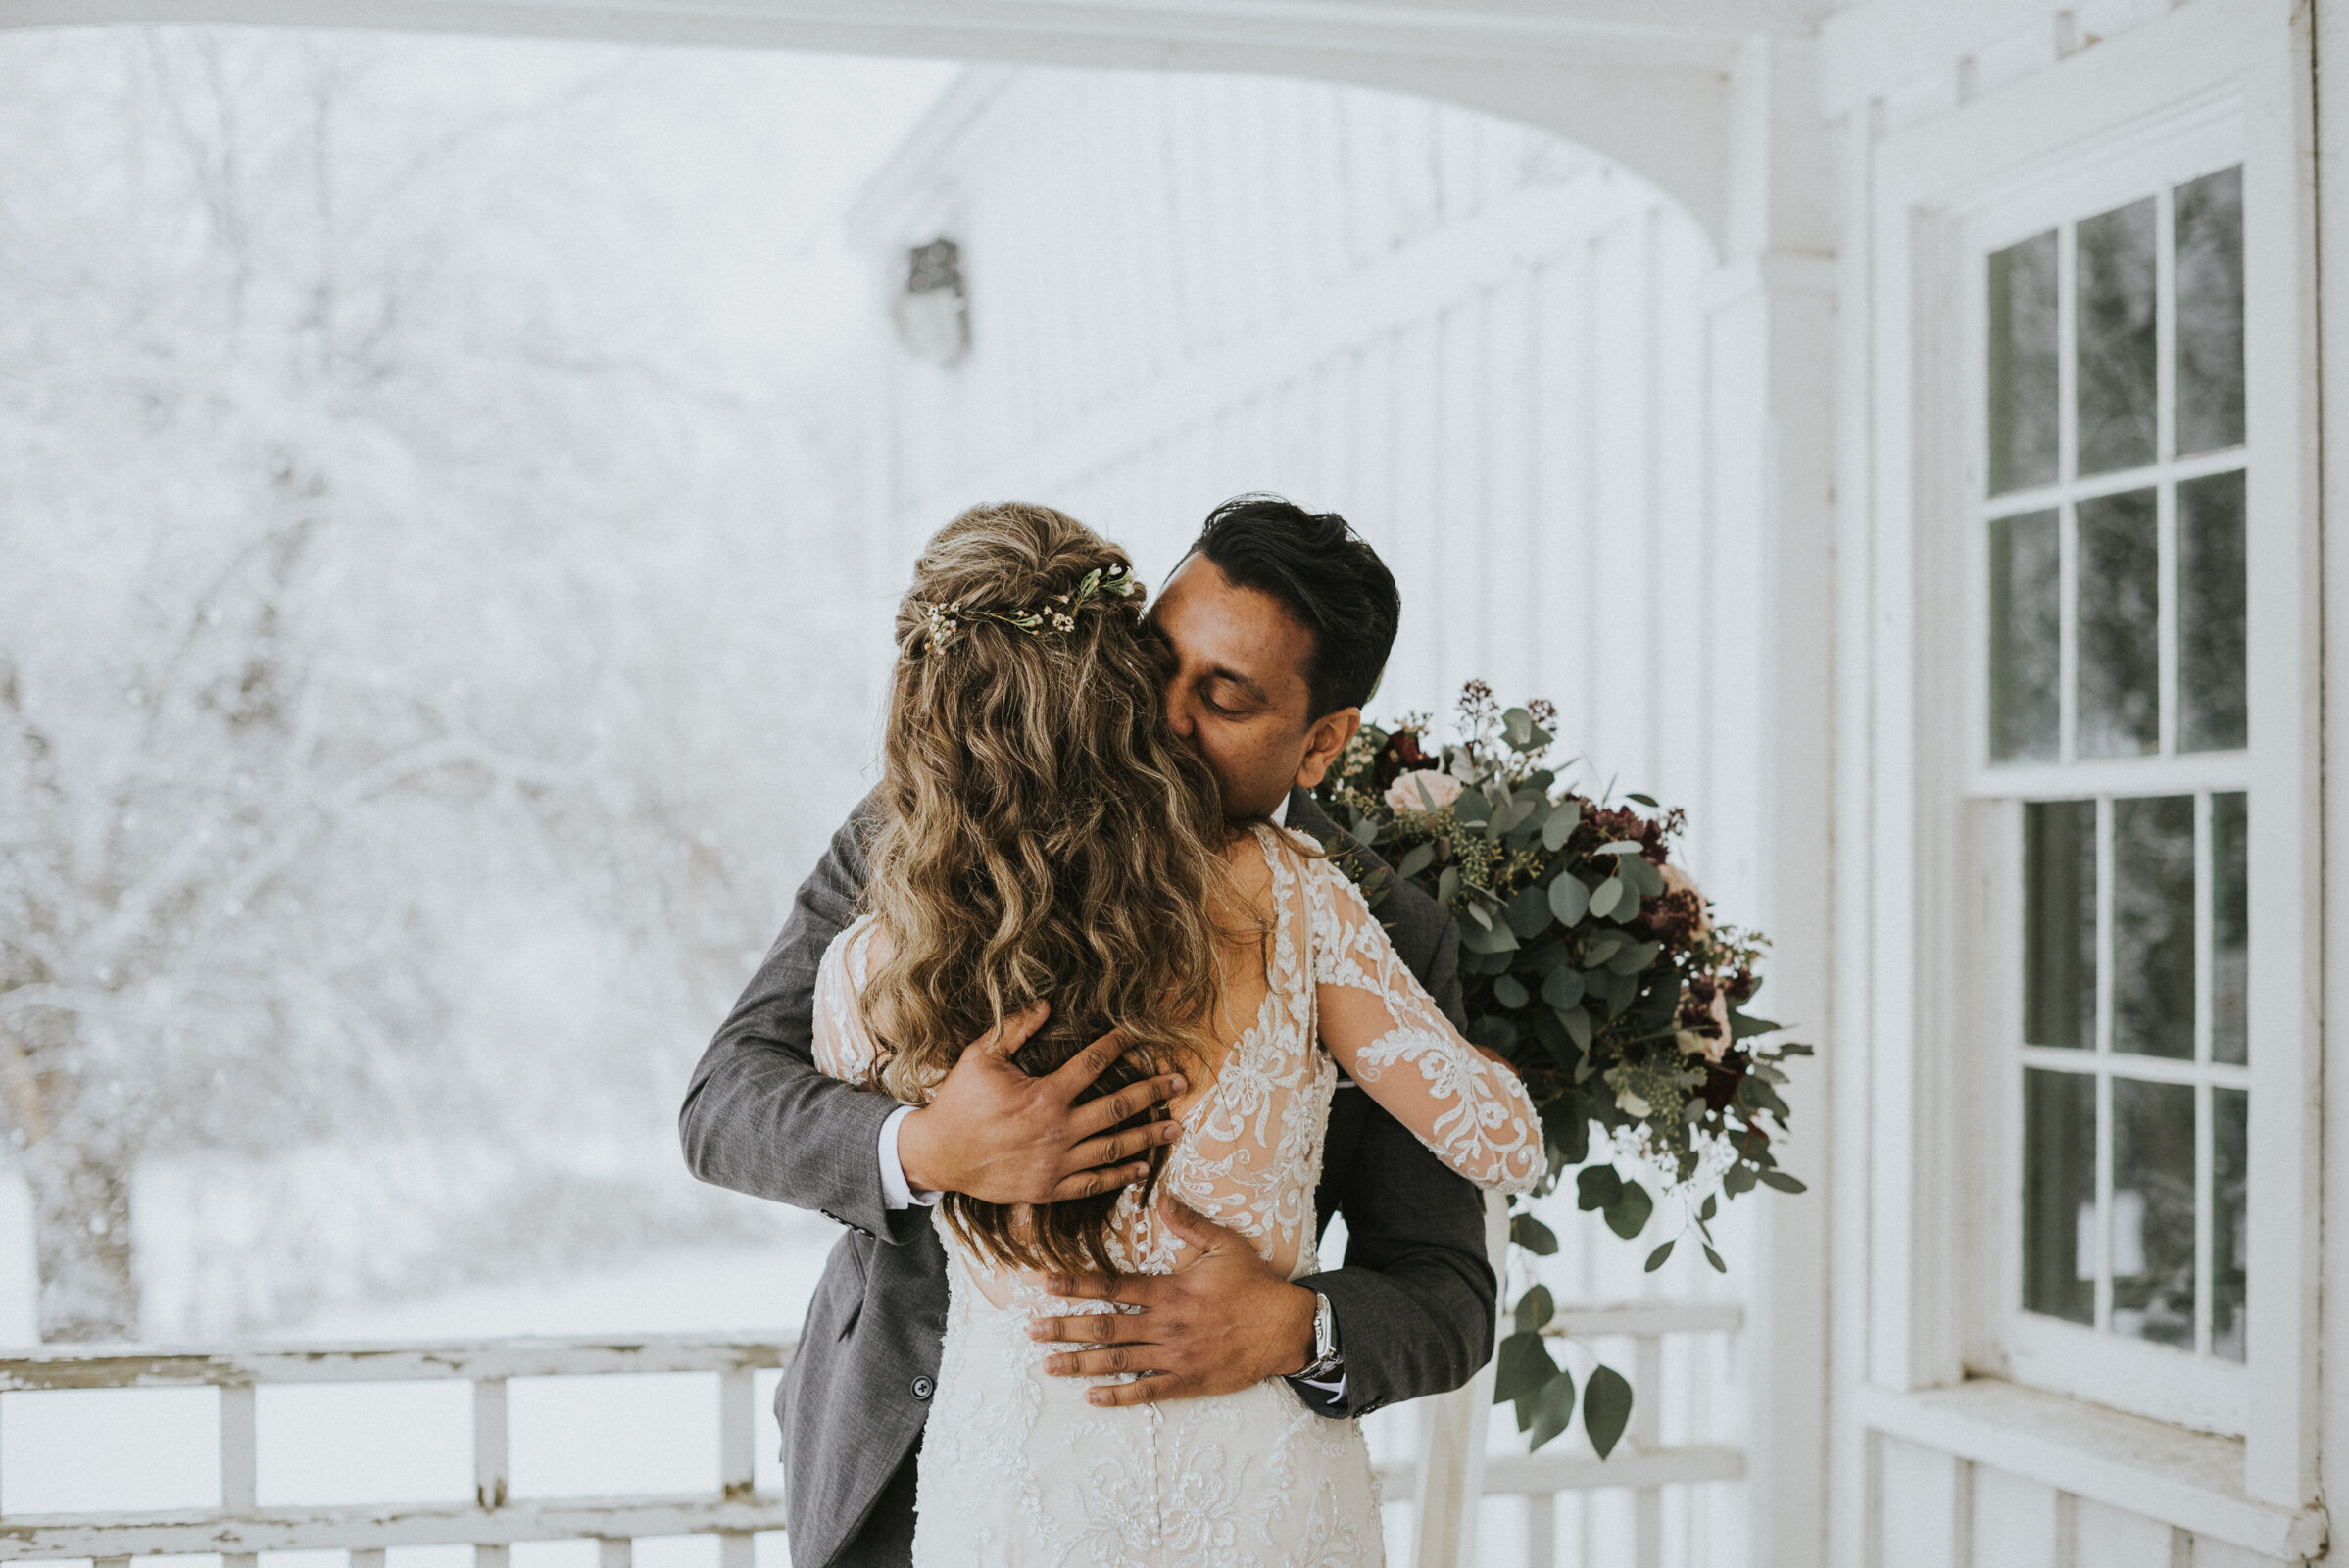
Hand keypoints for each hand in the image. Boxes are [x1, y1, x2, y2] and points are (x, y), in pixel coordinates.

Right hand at [895, 1002, 1187, 1204]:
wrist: (938, 1155)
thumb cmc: (958, 1101)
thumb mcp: (980, 1056)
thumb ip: (1016, 1029)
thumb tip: (1047, 1005)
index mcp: (1044, 1094)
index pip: (1093, 1064)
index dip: (1119, 1046)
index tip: (1139, 1035)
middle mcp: (1057, 1129)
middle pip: (1118, 1107)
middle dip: (1153, 1092)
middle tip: (1180, 1083)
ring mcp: (1056, 1163)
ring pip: (1114, 1148)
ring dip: (1149, 1137)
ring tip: (1176, 1128)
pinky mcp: (1049, 1188)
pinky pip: (1093, 1183)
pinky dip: (1120, 1176)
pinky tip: (1142, 1168)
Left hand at [1025, 1200, 1318, 1406]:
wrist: (1285, 1328)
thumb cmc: (1254, 1284)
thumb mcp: (1225, 1244)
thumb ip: (1189, 1223)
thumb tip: (1162, 1197)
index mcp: (1169, 1290)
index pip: (1112, 1287)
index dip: (1076, 1285)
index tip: (1045, 1284)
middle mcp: (1165, 1325)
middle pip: (1104, 1327)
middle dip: (1064, 1327)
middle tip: (1031, 1330)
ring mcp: (1174, 1356)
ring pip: (1118, 1361)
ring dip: (1080, 1363)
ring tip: (1048, 1365)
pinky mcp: (1187, 1381)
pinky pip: (1146, 1391)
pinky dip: (1118, 1395)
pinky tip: (1091, 1396)